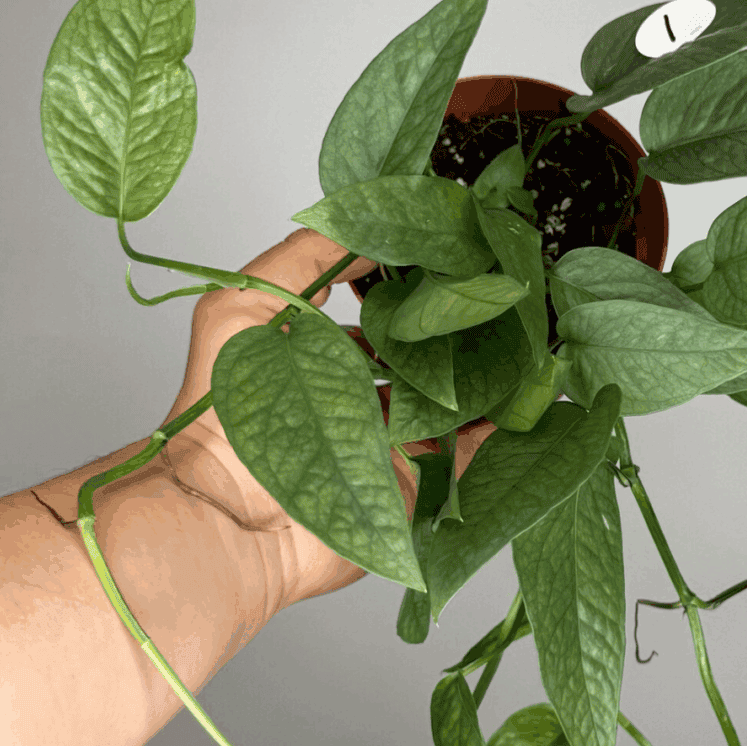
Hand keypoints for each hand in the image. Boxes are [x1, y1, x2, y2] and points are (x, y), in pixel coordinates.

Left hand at [159, 228, 494, 611]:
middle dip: (455, 324)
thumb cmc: (224, 416)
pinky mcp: (410, 482)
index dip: (411, 279)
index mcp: (317, 352)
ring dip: (482, 370)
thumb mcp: (241, 308)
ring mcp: (385, 440)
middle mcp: (353, 395)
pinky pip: (465, 450)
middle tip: (494, 292)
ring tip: (519, 335)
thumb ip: (298, 259)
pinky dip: (497, 426)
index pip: (376, 307)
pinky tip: (522, 394)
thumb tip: (361, 224)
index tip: (449, 254)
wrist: (230, 521)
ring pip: (449, 397)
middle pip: (419, 350)